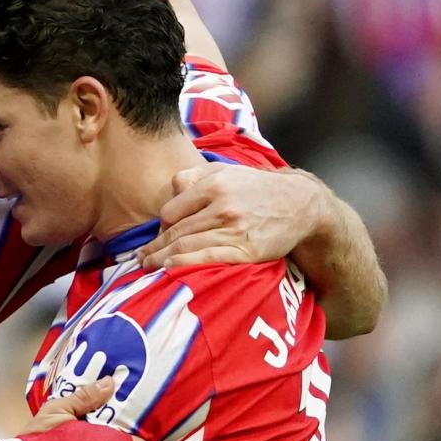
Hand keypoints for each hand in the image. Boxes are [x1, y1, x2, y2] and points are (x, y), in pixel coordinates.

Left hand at [140, 164, 324, 270]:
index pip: (171, 211)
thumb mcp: (227, 171)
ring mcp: (234, 229)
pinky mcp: (247, 250)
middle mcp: (222, 206)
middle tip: (139, 259)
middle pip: (175, 231)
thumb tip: (172, 188)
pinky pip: (209, 258)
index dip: (160, 228)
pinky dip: (185, 264)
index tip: (155, 238)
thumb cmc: (258, 188)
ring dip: (162, 259)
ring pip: (187, 246)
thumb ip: (195, 176)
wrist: (300, 204)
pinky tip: (171, 269)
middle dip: (153, 248)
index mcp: (213, 186)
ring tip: (148, 267)